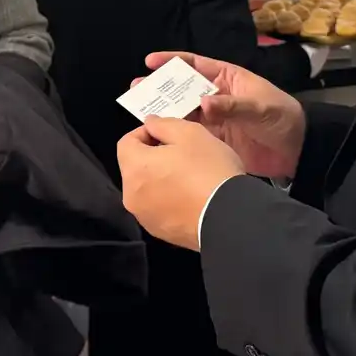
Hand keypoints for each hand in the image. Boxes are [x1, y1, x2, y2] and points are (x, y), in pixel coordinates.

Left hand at [116, 116, 244, 250]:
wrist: (229, 218)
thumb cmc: (208, 169)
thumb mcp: (190, 133)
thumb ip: (163, 124)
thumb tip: (149, 123)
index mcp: (134, 167)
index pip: (126, 142)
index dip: (146, 133)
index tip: (168, 134)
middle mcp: (131, 194)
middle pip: (135, 167)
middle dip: (153, 156)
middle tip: (182, 154)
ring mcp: (144, 217)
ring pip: (146, 189)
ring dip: (161, 179)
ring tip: (189, 176)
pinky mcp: (160, 233)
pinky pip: (158, 208)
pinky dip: (169, 199)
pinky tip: (192, 197)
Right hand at [140, 52, 305, 179]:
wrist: (298, 150)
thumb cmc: (283, 118)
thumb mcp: (259, 107)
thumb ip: (231, 105)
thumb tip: (202, 102)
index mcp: (227, 78)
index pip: (196, 65)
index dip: (173, 61)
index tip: (150, 61)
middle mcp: (217, 96)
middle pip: (183, 88)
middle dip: (161, 87)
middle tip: (137, 88)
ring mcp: (214, 118)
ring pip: (184, 111)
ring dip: (164, 111)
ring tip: (140, 111)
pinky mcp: (215, 140)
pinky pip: (191, 134)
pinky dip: (176, 133)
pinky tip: (159, 133)